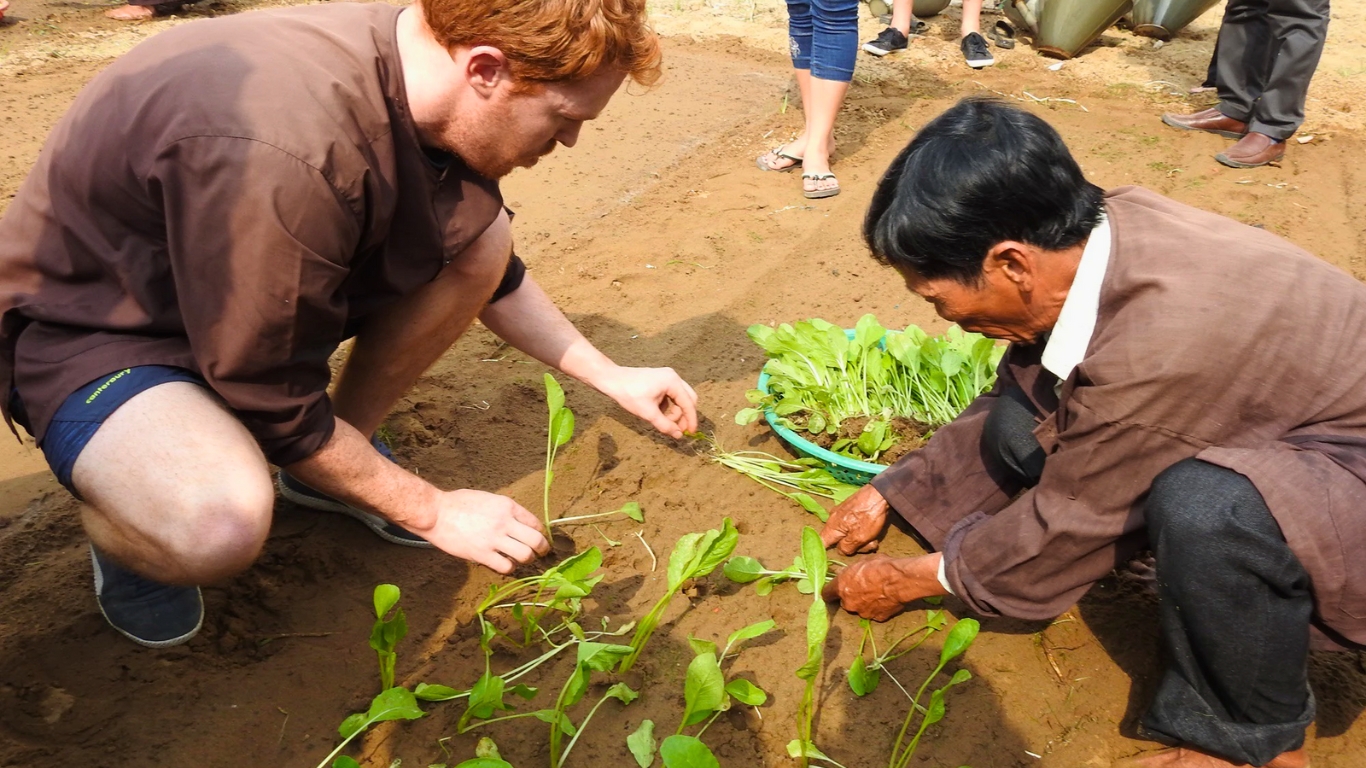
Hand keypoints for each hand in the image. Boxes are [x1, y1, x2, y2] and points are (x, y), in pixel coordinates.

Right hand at [412, 490, 550, 573]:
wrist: (435, 513)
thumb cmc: (458, 503)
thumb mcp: (488, 499)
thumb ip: (505, 511)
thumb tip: (519, 523)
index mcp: (507, 506)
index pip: (536, 523)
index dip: (541, 534)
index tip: (539, 539)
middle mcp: (505, 522)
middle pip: (536, 541)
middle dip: (542, 550)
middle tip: (541, 554)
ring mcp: (494, 539)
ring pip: (525, 555)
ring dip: (527, 560)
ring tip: (521, 560)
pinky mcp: (482, 554)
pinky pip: (506, 567)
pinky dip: (510, 568)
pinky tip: (504, 564)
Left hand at [592, 364, 698, 438]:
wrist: (612, 380)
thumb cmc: (629, 394)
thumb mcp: (648, 413)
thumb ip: (665, 425)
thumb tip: (678, 435)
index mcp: (673, 382)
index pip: (688, 404)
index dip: (691, 420)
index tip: (690, 434)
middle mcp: (673, 377)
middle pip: (688, 399)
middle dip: (683, 415)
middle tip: (678, 430)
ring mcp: (666, 377)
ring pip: (679, 398)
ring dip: (674, 412)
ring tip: (663, 422)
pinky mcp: (659, 380)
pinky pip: (670, 396)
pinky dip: (667, 406)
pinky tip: (656, 413)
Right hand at [820, 483, 889, 554]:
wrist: (880, 493)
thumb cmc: (868, 516)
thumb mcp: (858, 538)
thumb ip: (846, 548)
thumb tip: (841, 551)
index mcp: (831, 526)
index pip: (821, 543)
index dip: (824, 553)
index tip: (835, 558)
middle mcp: (833, 519)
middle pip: (838, 541)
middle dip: (853, 547)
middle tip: (868, 546)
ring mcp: (842, 513)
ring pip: (847, 534)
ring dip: (860, 540)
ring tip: (874, 539)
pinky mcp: (851, 510)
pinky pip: (852, 526)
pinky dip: (862, 531)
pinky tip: (873, 531)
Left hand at [822, 554, 945, 621]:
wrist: (900, 580)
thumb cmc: (880, 566)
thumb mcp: (861, 562)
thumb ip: (850, 572)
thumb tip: (846, 573)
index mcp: (842, 587)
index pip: (826, 594)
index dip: (830, 592)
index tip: (833, 590)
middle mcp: (849, 603)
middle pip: (845, 602)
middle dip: (851, 596)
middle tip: (862, 587)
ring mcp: (863, 612)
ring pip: (859, 608)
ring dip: (864, 603)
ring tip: (877, 593)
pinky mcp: (877, 618)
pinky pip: (874, 613)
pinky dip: (877, 608)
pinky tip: (885, 599)